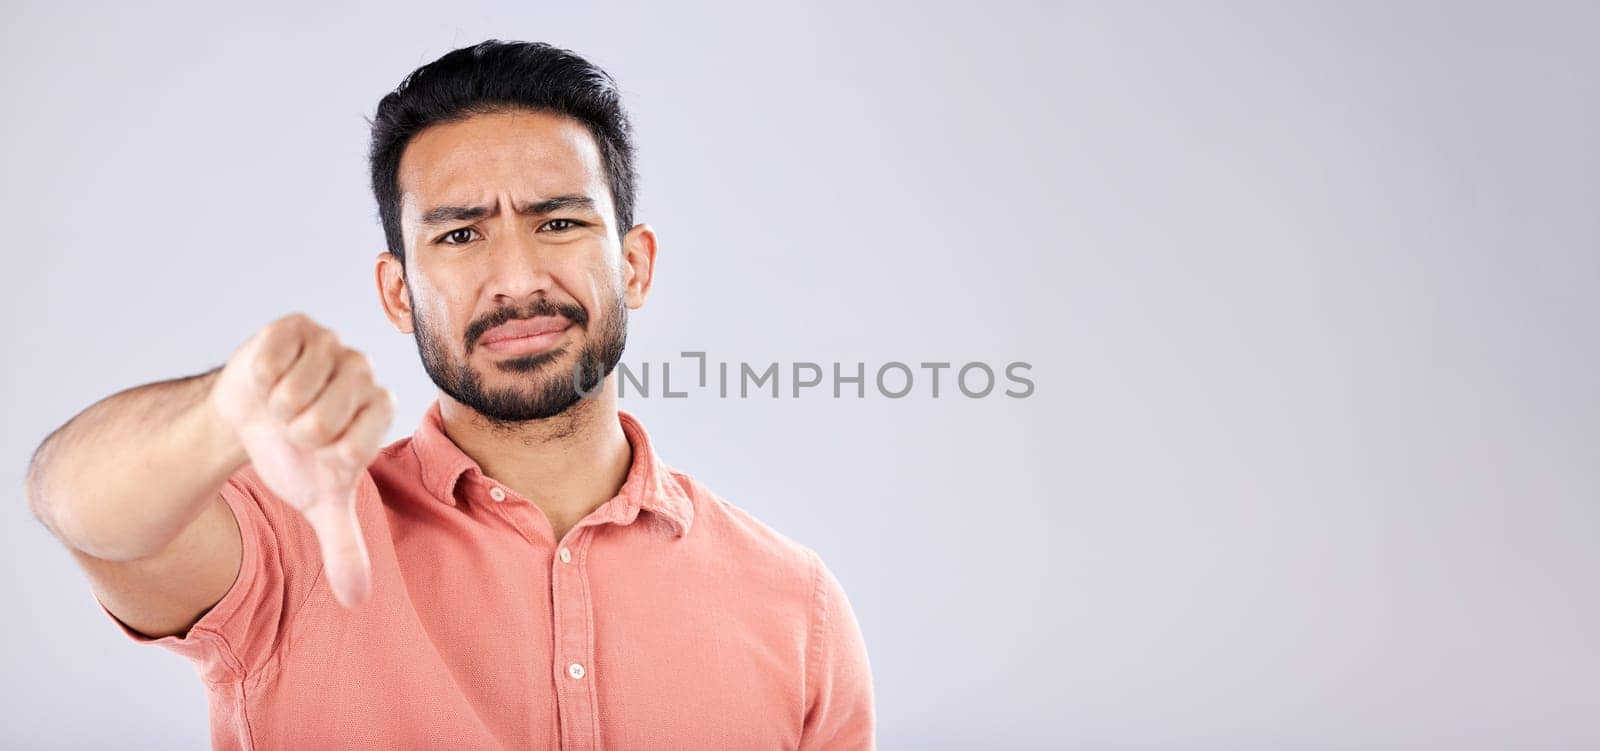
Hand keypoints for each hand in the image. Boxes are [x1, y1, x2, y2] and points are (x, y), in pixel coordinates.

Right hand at [210, 312, 394, 607]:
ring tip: (280, 405)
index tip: (317, 455)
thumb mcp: (318, 502)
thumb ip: (344, 546)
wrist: (250, 416)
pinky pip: (271, 360)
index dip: (321, 460)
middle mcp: (365, 371)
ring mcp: (332, 343)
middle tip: (293, 428)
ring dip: (274, 409)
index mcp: (381, 409)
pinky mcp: (296, 325)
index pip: (353, 449)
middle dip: (293, 437)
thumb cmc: (295, 457)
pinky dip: (258, 380)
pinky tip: (268, 379)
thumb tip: (356, 599)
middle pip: (320, 421)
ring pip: (293, 392)